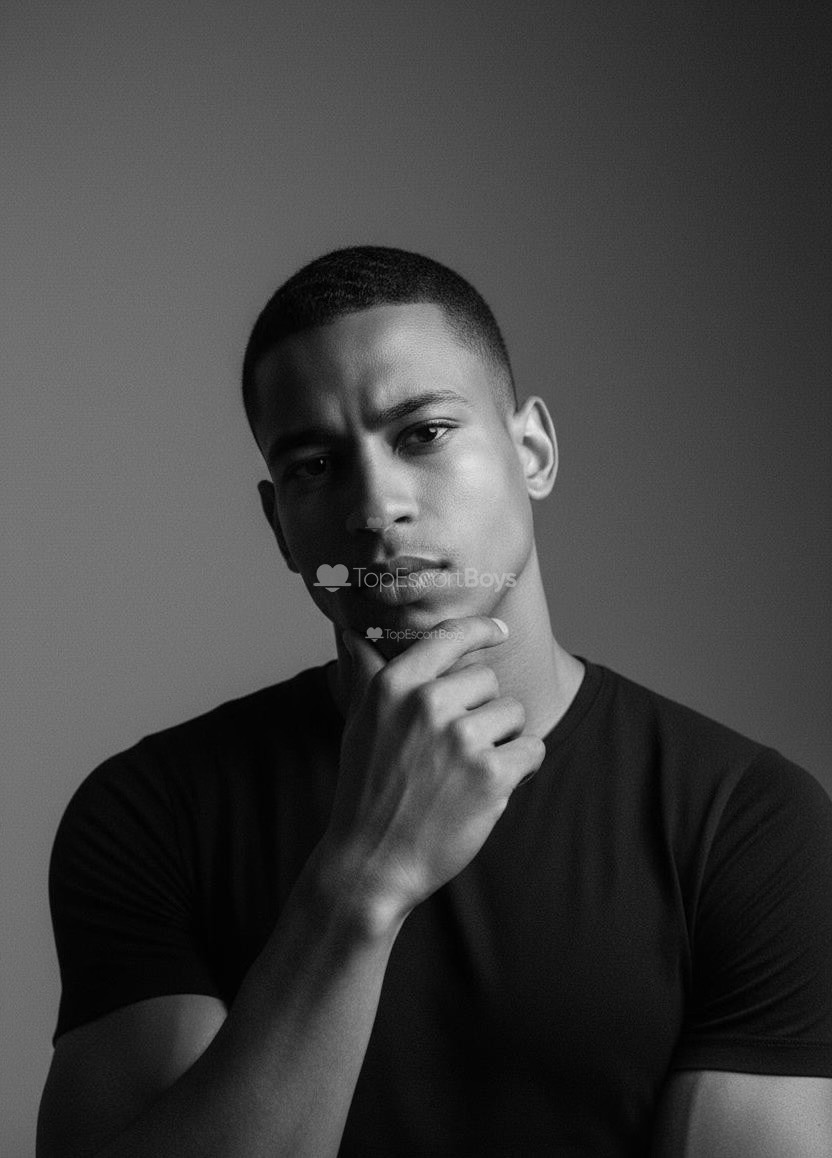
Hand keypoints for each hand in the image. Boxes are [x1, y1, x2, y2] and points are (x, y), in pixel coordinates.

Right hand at [320, 616, 545, 930]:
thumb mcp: (358, 724)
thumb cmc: (366, 790)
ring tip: (467, 771)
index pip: (451, 636)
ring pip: (513, 713)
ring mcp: (461, 738)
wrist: (372, 862)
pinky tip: (491, 788)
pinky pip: (532, 750)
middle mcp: (427, 703)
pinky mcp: (492, 774)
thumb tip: (351, 633)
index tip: (499, 631)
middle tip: (453, 749)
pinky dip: (521, 768)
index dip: (481, 630)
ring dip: (502, 740)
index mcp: (394, 685)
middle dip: (482, 709)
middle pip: (488, 679)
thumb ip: (364, 674)